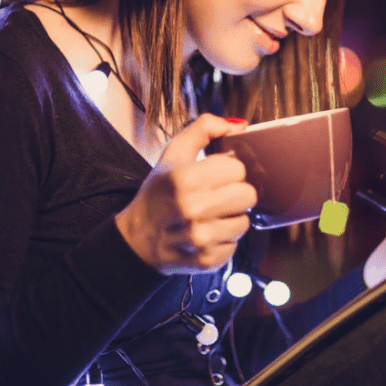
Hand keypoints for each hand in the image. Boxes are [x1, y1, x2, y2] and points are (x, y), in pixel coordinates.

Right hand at [115, 114, 256, 274]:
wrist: (137, 239)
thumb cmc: (159, 193)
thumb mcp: (173, 154)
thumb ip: (203, 130)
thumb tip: (239, 124)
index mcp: (183, 179)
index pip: (238, 169)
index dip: (229, 171)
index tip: (216, 176)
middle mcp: (191, 209)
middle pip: (248, 195)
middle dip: (235, 194)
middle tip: (216, 196)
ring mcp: (199, 238)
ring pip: (245, 222)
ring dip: (231, 218)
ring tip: (209, 216)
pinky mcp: (206, 260)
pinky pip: (235, 245)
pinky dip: (224, 240)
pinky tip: (205, 234)